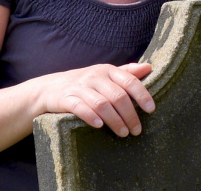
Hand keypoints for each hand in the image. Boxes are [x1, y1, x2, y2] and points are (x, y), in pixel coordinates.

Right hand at [34, 62, 154, 136]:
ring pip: (102, 104)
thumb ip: (126, 72)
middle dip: (130, 115)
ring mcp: (79, 87)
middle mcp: (94, 76)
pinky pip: (80, 107)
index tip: (151, 110)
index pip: (129, 80)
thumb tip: (149, 67)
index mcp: (107, 70)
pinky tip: (99, 126)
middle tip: (136, 131)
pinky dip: (91, 116)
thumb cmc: (85, 84)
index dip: (142, 95)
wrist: (50, 88)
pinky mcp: (65, 98)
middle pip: (117, 96)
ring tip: (123, 133)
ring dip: (115, 120)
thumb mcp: (105, 75)